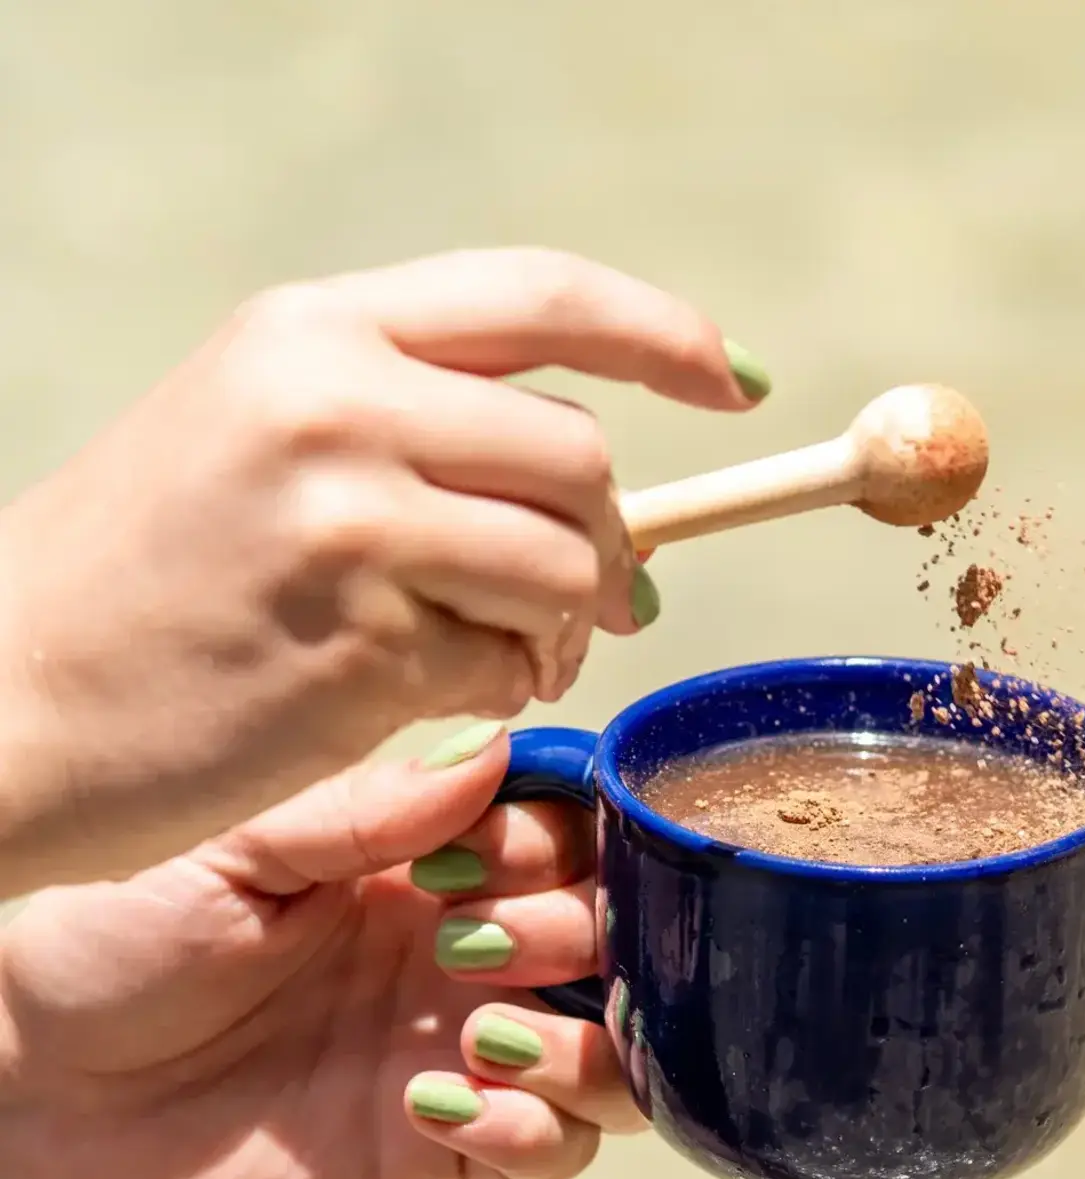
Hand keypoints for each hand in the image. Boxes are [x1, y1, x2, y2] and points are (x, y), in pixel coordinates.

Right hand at [0, 247, 768, 895]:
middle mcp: (337, 407)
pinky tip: (448, 691)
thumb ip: (423, 429)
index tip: (734, 381)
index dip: (662, 334)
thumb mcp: (262, 436)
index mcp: (315, 330)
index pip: (540, 296)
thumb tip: (604, 498)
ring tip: (514, 652)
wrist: (12, 697)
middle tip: (603, 596)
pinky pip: (513, 663)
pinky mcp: (362, 649)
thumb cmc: (151, 574)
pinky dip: (510, 686)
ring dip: (567, 624)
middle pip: (579, 456)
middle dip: (613, 539)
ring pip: (564, 565)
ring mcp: (350, 528)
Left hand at [0, 722, 645, 1178]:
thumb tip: (497, 750)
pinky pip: (556, 1151)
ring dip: (587, 1044)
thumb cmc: (112, 949)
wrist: (33, 1098)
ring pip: (615, 1051)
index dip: (559, 843)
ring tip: (485, 1039)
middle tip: (465, 948)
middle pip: (613, 939)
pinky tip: (438, 1109)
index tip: (476, 861)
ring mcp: (461, 1053)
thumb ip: (367, 812)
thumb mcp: (234, 854)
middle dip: (572, 935)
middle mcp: (464, 955)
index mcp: (425, 865)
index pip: (565, 837)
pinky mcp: (442, 1151)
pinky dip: (538, 1131)